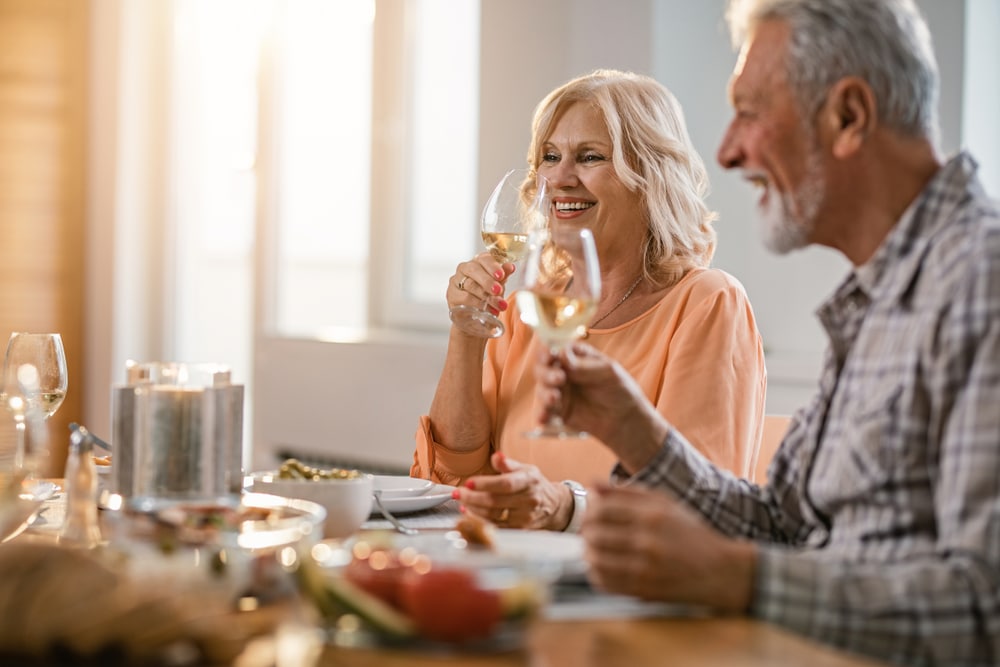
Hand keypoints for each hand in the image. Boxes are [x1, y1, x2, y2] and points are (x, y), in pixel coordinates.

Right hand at [448, 253, 514, 317]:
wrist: (476, 317)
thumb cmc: (488, 295)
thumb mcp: (499, 284)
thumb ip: (504, 275)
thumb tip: (510, 266)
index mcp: (479, 261)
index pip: (484, 258)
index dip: (493, 266)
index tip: (501, 275)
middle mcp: (465, 268)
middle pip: (473, 270)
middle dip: (488, 281)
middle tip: (498, 290)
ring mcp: (456, 281)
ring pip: (470, 285)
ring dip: (486, 296)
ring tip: (499, 305)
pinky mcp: (452, 295)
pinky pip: (465, 298)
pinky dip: (478, 304)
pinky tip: (488, 310)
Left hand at [451, 452, 572, 530]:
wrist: (554, 506)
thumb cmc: (534, 485)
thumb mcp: (525, 469)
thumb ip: (507, 464)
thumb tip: (496, 457)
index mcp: (529, 481)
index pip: (505, 484)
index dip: (485, 484)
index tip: (468, 483)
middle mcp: (529, 500)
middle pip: (495, 502)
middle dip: (472, 498)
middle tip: (458, 493)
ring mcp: (525, 517)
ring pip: (494, 516)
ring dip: (473, 510)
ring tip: (462, 503)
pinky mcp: (521, 530)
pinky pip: (497, 528)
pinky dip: (481, 522)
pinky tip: (471, 514)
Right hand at [533, 343, 668, 472]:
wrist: (624, 419)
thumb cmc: (618, 388)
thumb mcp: (607, 372)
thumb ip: (583, 366)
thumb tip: (562, 353)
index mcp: (573, 356)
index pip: (554, 347)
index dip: (548, 349)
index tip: (550, 354)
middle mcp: (561, 371)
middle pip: (542, 368)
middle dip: (546, 373)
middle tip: (559, 378)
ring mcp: (558, 391)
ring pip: (541, 389)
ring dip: (544, 393)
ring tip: (554, 399)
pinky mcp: (557, 411)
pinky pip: (544, 412)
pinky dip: (541, 414)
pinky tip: (543, 419)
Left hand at [582, 483, 754, 611]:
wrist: (719, 570)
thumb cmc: (689, 532)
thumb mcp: (664, 502)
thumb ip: (625, 492)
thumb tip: (591, 485)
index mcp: (652, 515)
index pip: (601, 509)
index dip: (589, 511)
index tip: (590, 515)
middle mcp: (647, 541)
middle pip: (595, 534)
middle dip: (585, 532)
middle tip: (588, 532)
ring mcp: (645, 568)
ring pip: (596, 560)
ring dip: (588, 553)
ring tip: (592, 550)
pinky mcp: (644, 590)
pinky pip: (605, 582)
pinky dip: (596, 574)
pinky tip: (602, 567)